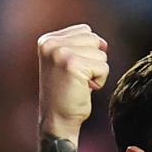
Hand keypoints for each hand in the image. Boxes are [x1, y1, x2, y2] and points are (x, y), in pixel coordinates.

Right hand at [38, 24, 108, 139]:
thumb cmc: (66, 96)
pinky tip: (86, 89)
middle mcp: (51, 43)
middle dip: (94, 61)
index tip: (76, 71)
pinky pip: (103, 67)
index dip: (89, 52)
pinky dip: (100, 81)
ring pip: (100, 54)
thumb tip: (104, 43)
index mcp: (47, 40)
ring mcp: (61, 52)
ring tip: (81, 85)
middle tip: (79, 79)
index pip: (85, 31)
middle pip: (94, 40)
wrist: (57, 121)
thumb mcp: (69, 66)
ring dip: (97, 73)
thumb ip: (82, 49)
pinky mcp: (72, 64)